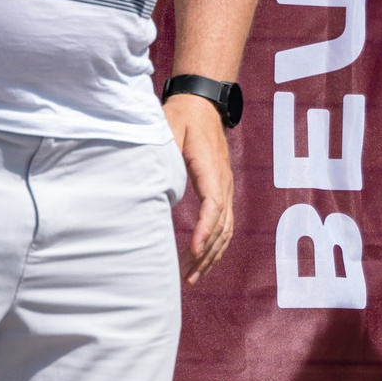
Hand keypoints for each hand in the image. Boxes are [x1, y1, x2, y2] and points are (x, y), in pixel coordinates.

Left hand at [164, 92, 233, 285]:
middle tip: (187, 276)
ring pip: (226, 228)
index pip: (213, 204)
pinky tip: (203, 260)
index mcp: (210, 167)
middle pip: (222, 224)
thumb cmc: (182, 117)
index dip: (205, 229)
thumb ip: (164, 154)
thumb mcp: (168, 129)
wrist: (203, 104)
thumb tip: (154, 184)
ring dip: (212, 254)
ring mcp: (226, 187)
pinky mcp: (222, 190)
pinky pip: (225, 223)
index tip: (193, 250)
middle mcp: (224, 181)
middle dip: (206, 253)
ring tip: (194, 277)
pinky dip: (216, 245)